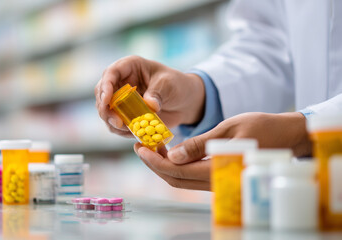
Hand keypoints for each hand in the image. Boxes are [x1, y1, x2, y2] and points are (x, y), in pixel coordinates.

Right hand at [95, 55, 204, 136]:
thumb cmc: (177, 85)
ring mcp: (121, 99)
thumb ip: (157, 93)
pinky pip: (116, 124)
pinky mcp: (124, 114)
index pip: (111, 73)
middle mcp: (121, 82)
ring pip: (106, 111)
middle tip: (116, 122)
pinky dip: (121, 130)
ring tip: (126, 129)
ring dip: (112, 122)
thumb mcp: (169, 84)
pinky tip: (133, 132)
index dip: (106, 86)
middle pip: (101, 93)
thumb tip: (150, 105)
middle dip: (105, 109)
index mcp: (130, 66)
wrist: (184, 102)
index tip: (106, 100)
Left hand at [134, 112, 310, 190]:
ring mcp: (218, 183)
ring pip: (183, 181)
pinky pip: (193, 178)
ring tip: (153, 147)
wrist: (287, 137)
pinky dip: (178, 167)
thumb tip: (173, 156)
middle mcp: (216, 182)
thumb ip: (200, 144)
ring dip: (165, 166)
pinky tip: (172, 153)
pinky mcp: (220, 178)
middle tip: (141, 146)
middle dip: (155, 164)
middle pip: (176, 180)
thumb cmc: (262, 127)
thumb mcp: (229, 129)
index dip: (155, 161)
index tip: (141, 148)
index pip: (177, 171)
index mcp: (218, 169)